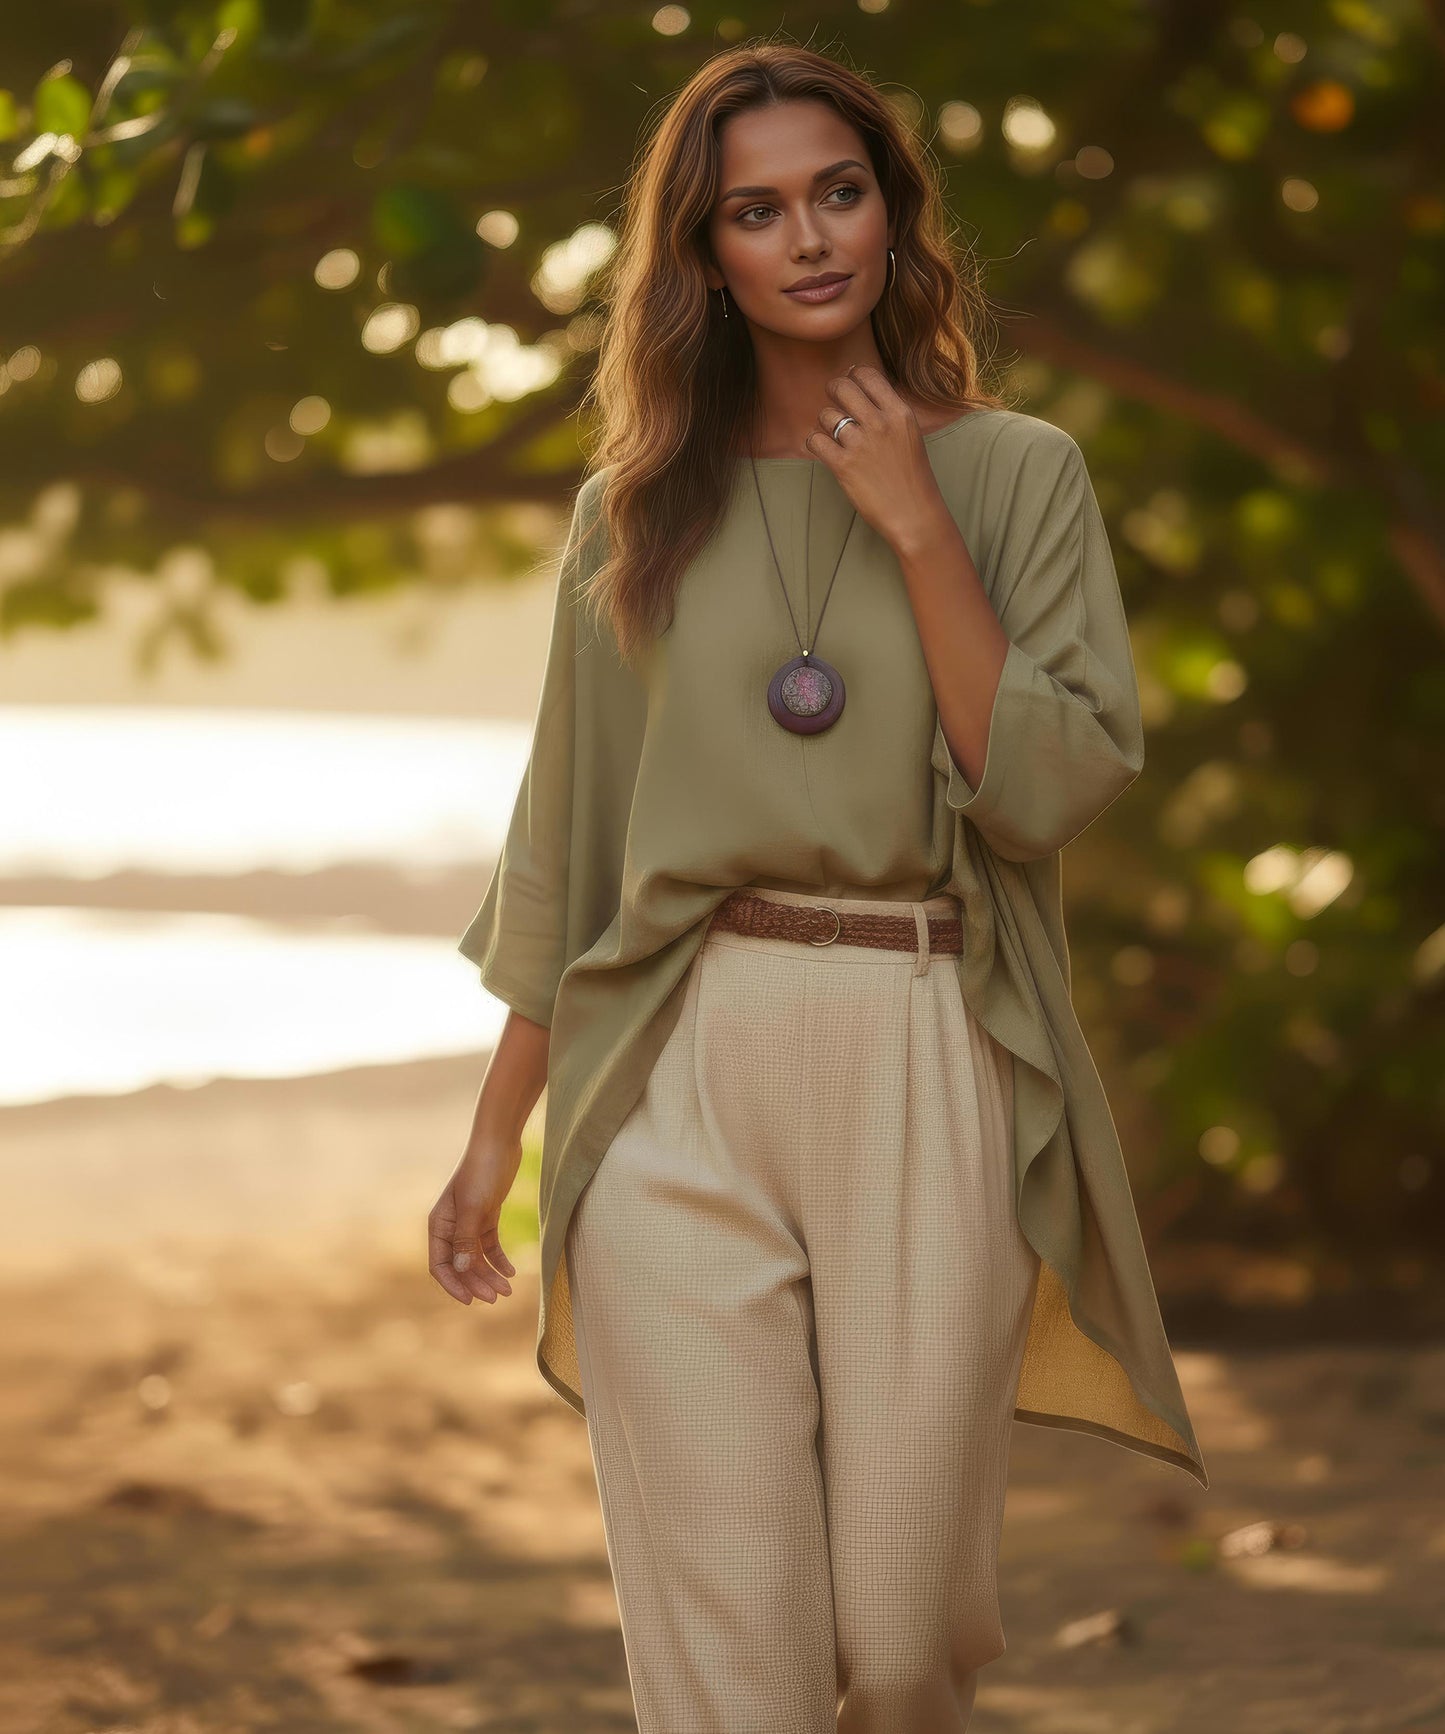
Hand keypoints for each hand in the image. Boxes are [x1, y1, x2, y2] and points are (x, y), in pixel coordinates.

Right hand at [428, 1138, 520, 1305]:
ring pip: (477, 1258)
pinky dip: (499, 1260)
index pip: (440, 1265)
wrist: (499, 1143)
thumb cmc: (481, 1171)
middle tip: (498, 1298)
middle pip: (461, 1265)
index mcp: (439, 1224)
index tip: (471, 1301)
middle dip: (477, 1283)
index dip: (454, 1285)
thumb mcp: (473, 1207)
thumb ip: (466, 1239)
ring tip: (509, 1289)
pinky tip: (511, 1272)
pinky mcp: (487, 1217)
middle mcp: (451, 1227)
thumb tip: (461, 1270)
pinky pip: (490, 1246)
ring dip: (490, 1274)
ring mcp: (469, 1222)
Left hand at [803, 364, 950, 552]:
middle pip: (842, 388)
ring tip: (834, 437)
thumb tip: (860, 385)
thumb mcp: (909, 434)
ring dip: (825, 424)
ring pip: (826, 415)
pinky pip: (815, 440)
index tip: (849, 386)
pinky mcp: (844, 466)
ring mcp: (861, 445)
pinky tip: (824, 450)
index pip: (867, 375)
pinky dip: (814, 443)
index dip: (852, 376)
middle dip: (833, 391)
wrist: (914, 513)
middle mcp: (880, 424)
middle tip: (834, 404)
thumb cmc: (911, 476)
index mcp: (899, 413)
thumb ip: (888, 412)